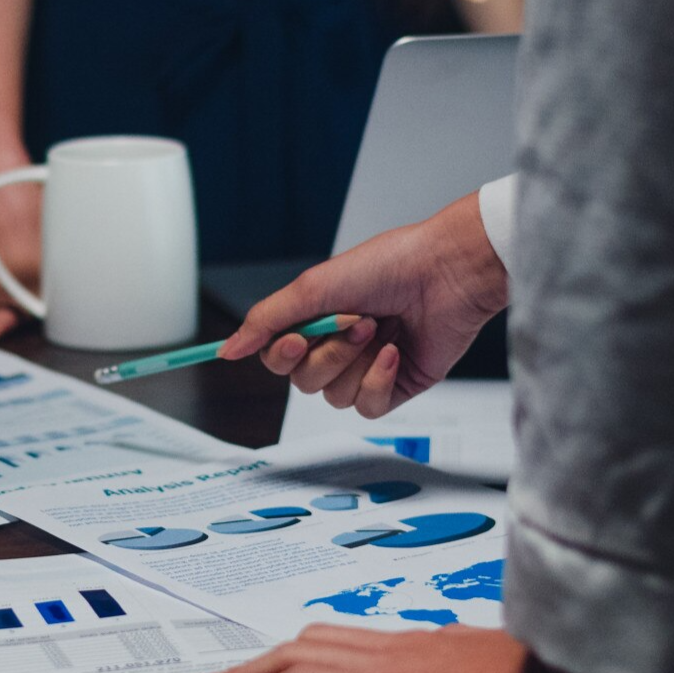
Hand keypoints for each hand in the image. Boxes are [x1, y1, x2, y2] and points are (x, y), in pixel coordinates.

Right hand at [219, 191, 507, 416]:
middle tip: (355, 323)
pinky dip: (378, 381)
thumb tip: (227, 350)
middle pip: (303, 381)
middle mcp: (338, 346)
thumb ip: (267, 320)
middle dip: (327, 355)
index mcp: (316, 320)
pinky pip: (368, 406)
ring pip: (333, 396)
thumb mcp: (314, 287)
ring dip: (354, 363)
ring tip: (380, 330)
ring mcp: (367, 367)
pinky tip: (395, 352)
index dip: (283, 356)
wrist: (446, 272)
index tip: (297, 339)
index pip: (278, 358)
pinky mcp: (396, 385)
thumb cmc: (388, 266)